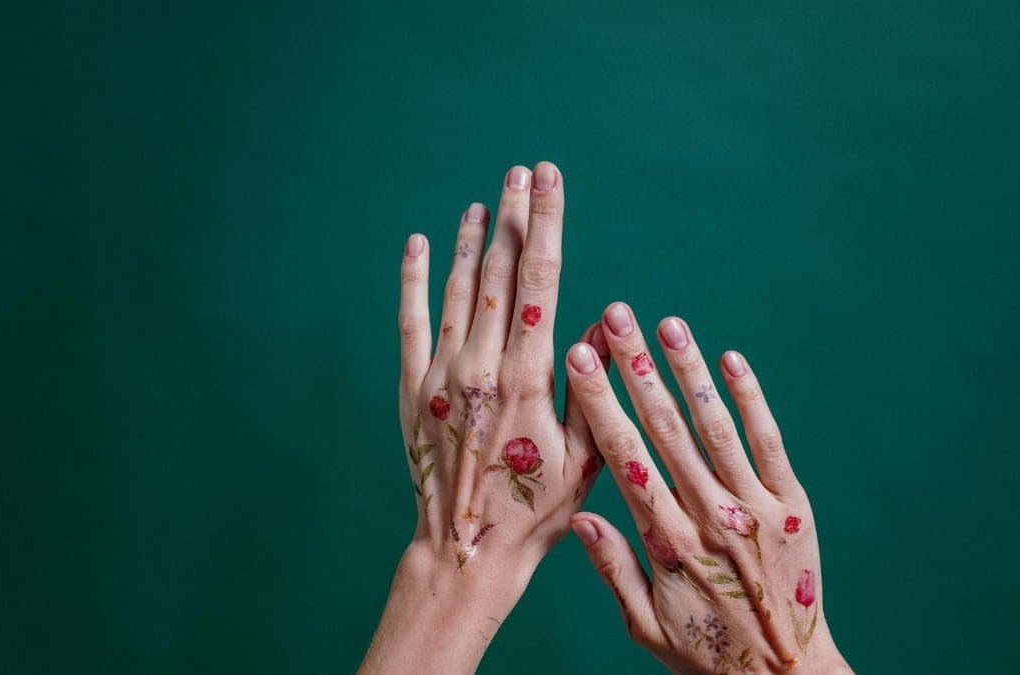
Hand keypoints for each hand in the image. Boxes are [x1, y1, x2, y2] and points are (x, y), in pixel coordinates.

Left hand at [360, 162, 609, 673]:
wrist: (466, 549)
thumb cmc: (535, 510)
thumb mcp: (586, 456)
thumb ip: (594, 386)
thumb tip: (609, 323)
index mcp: (527, 376)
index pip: (539, 279)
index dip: (545, 222)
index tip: (549, 180)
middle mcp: (480, 365)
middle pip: (497, 272)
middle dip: (511, 215)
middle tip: (520, 171)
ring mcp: (440, 376)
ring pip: (456, 290)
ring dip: (468, 240)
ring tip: (481, 201)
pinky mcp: (410, 391)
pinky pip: (410, 322)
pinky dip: (413, 280)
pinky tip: (418, 244)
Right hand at [564, 303, 851, 673]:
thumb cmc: (708, 653)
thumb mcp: (646, 626)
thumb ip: (613, 570)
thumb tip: (579, 519)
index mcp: (668, 544)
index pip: (626, 459)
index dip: (600, 405)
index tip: (579, 360)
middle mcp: (711, 516)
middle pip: (666, 430)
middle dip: (636, 368)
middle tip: (616, 318)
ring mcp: (756, 507)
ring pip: (716, 427)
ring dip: (689, 371)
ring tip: (667, 324)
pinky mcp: (793, 505)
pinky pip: (769, 443)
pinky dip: (751, 399)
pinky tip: (731, 360)